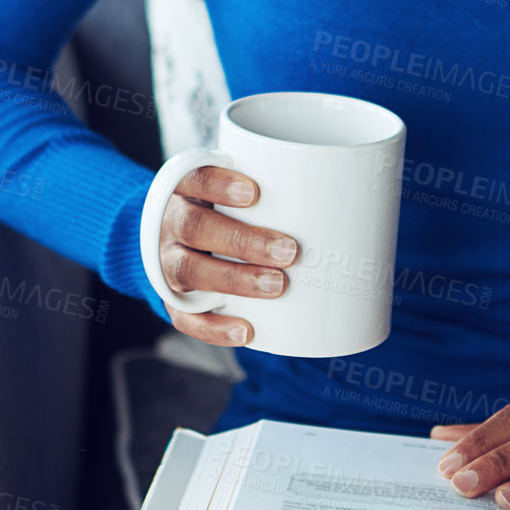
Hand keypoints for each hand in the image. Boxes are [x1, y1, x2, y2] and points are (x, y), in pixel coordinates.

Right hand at [160, 166, 296, 348]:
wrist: (175, 240)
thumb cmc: (222, 211)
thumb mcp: (234, 191)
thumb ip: (271, 193)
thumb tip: (345, 202)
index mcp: (184, 190)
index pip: (193, 178)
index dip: (218, 184)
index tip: (255, 192)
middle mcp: (169, 224)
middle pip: (193, 227)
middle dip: (242, 240)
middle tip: (288, 250)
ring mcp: (165, 263)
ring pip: (189, 270)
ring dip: (235, 280)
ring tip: (277, 285)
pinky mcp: (170, 300)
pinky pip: (185, 318)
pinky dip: (215, 328)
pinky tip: (247, 331)